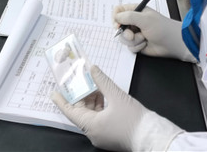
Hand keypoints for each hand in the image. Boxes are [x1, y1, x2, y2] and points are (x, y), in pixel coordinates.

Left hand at [51, 65, 182, 151]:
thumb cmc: (134, 119)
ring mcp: (102, 136)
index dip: (61, 101)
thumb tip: (92, 69)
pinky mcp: (110, 135)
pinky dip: (99, 107)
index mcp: (91, 127)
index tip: (54, 92)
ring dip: (92, 100)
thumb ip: (103, 81)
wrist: (152, 136)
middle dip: (81, 96)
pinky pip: (99, 120)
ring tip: (94, 84)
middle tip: (79, 81)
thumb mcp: (117, 96)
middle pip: (81, 113)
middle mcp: (93, 133)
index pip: (70, 112)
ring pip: (91, 116)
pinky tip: (104, 95)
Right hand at [113, 4, 196, 61]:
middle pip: (118, 26)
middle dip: (125, 33)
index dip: (115, 18)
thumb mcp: (144, 19)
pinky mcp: (137, 43)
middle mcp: (134, 21)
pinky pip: (129, 47)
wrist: (172, 43)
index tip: (117, 25)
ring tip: (143, 38)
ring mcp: (135, 33)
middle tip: (131, 35)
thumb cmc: (162, 28)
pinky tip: (145, 44)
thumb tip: (116, 17)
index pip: (118, 11)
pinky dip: (137, 46)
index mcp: (135, 11)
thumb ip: (128, 17)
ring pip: (123, 38)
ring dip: (133, 40)